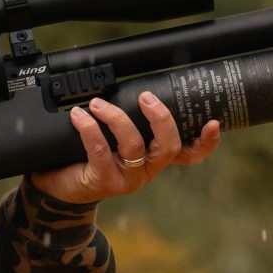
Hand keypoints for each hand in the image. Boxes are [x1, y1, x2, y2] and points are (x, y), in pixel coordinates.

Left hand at [31, 89, 220, 206]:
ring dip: (116, 118)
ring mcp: (127, 179)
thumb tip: (133, 83)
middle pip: (169, 146)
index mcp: (155, 159)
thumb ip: (130, 122)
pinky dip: (89, 128)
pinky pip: (100, 151)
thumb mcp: (115, 141)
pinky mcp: (103, 181)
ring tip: (98, 104)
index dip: (206, 142)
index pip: (190, 154)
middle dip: (161, 118)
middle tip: (146, 97)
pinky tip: (79, 116)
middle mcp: (147, 170)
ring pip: (134, 146)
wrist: (59, 188)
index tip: (214, 122)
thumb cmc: (89, 159)